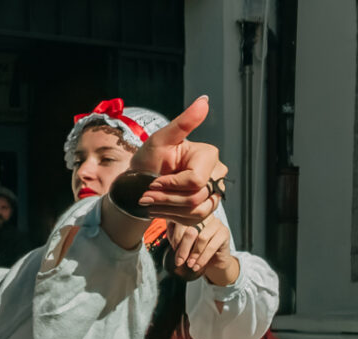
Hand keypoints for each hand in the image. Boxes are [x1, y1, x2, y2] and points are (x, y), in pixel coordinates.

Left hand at [125, 96, 227, 225]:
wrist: (140, 183)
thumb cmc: (149, 159)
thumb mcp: (160, 140)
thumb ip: (183, 122)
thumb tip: (204, 101)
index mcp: (208, 155)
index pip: (195, 180)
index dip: (170, 185)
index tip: (153, 182)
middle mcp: (216, 173)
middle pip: (196, 197)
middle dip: (166, 199)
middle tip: (146, 196)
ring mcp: (213, 192)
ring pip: (196, 211)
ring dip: (167, 209)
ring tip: (152, 202)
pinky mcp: (207, 207)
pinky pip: (195, 219)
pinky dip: (173, 217)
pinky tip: (161, 208)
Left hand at [165, 215, 238, 283]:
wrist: (213, 261)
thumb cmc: (195, 251)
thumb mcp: (182, 246)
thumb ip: (176, 243)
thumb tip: (175, 249)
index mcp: (191, 216)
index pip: (180, 224)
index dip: (175, 240)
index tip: (174, 252)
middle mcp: (204, 217)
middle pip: (190, 231)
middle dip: (183, 249)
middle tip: (179, 261)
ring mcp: (216, 223)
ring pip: (202, 238)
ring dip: (194, 254)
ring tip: (190, 264)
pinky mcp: (224, 233)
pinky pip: (212, 246)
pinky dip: (203, 258)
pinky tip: (198, 266)